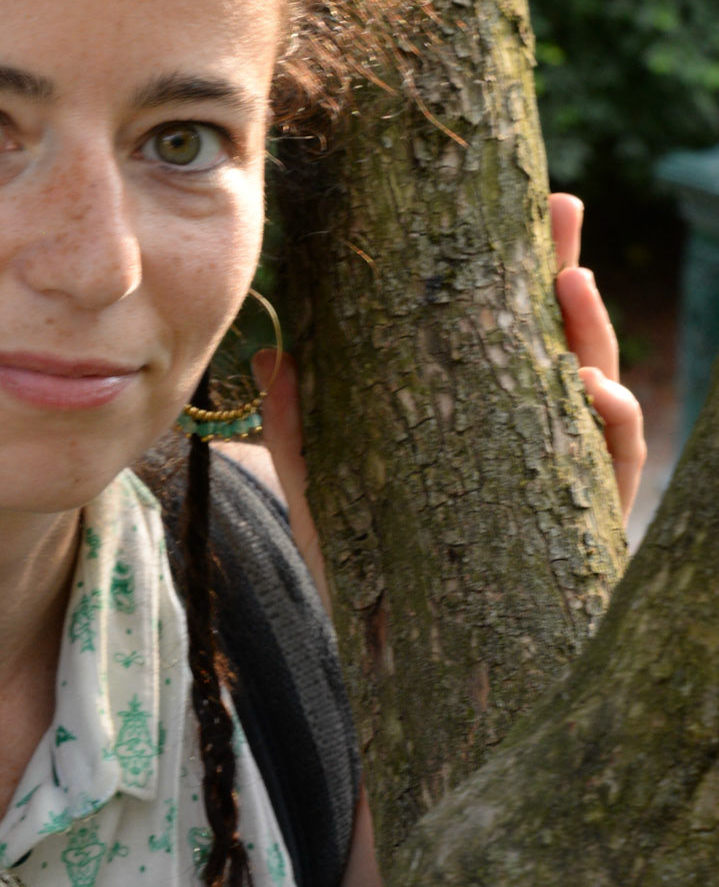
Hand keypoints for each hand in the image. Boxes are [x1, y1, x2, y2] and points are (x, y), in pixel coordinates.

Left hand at [251, 194, 646, 605]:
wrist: (424, 679)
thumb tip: (271, 356)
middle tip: (560, 208)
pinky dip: (616, 424)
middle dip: (563, 270)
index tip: (499, 209)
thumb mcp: (328, 503)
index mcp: (475, 418)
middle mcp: (528, 436)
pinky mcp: (591, 522)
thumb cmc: (383, 584)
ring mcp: (565, 475)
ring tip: (573, 283)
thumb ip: (301, 436)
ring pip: (598, 387)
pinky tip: (599, 390)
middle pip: (556, 340)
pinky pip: (615, 466)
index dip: (502, 271)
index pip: (495, 331)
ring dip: (593, 333)